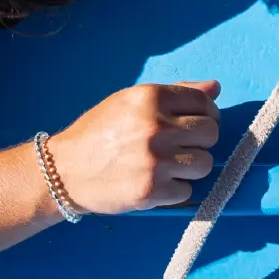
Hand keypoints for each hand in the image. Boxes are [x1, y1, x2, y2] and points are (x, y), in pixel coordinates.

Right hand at [44, 80, 220, 215]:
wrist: (64, 171)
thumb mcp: (130, 102)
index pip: (204, 103)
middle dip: (200, 141)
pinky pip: (187, 190)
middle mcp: (156, 126)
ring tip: (168, 166)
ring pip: (204, 163)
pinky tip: (155, 182)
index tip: (197, 124)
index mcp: (150, 98)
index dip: (207, 114)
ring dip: (190, 167)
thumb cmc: (98, 133)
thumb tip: (215, 88)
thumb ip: (175, 93)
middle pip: (210, 133)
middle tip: (181, 146)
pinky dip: (175, 190)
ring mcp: (155, 160)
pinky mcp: (152, 191)